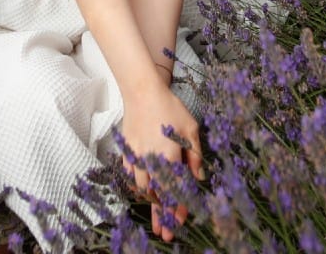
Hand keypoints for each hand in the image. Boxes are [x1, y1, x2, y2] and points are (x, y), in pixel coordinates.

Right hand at [120, 85, 203, 241]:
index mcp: (169, 157)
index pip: (175, 190)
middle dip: (162, 216)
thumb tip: (198, 176)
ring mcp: (137, 157)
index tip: (181, 221)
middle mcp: (151, 161)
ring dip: (150, 201)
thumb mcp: (191, 129)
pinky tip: (142, 190)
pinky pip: (131, 174)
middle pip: (157, 195)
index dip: (179, 208)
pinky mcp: (127, 151)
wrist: (141, 92)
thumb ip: (195, 154)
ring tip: (156, 214)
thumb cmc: (169, 108)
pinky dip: (137, 185)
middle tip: (164, 233)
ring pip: (142, 187)